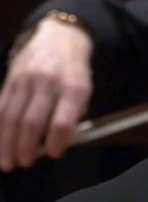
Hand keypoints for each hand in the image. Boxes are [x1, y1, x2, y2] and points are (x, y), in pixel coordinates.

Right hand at [0, 18, 92, 169]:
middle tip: (24, 164)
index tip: (53, 154)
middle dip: (26, 147)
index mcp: (72, 87)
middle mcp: (47, 83)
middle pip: (31, 121)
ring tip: (7, 163)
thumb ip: (72, 116)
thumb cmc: (74, 72)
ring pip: (11, 116)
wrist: (58, 37)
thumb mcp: (84, 90)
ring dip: (6, 143)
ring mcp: (25, 80)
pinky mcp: (9, 79)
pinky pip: (0, 106)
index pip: (62, 120)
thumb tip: (54, 144)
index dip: (56, 141)